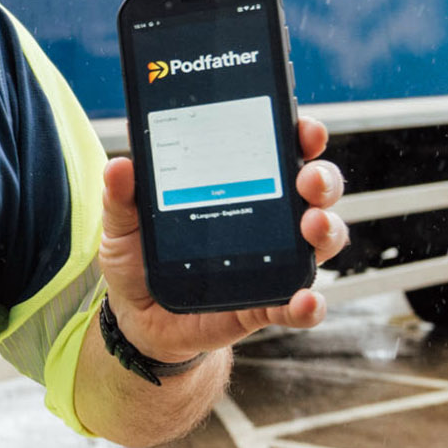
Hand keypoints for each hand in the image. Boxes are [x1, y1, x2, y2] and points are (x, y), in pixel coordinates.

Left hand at [98, 116, 348, 362]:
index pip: (281, 151)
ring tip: (312, 226)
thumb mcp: (125, 223)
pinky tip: (305, 300)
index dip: (301, 135)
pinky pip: (298, 305)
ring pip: (320, 239)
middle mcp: (268, 218)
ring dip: (327, 229)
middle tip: (308, 179)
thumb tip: (120, 166)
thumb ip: (123, 197)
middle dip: (322, 178)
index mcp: (240, 184)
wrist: (138, 318)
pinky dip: (308, 304)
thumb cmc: (139, 259)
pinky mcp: (265, 304)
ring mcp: (273, 261)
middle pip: (314, 190)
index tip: (303, 129)